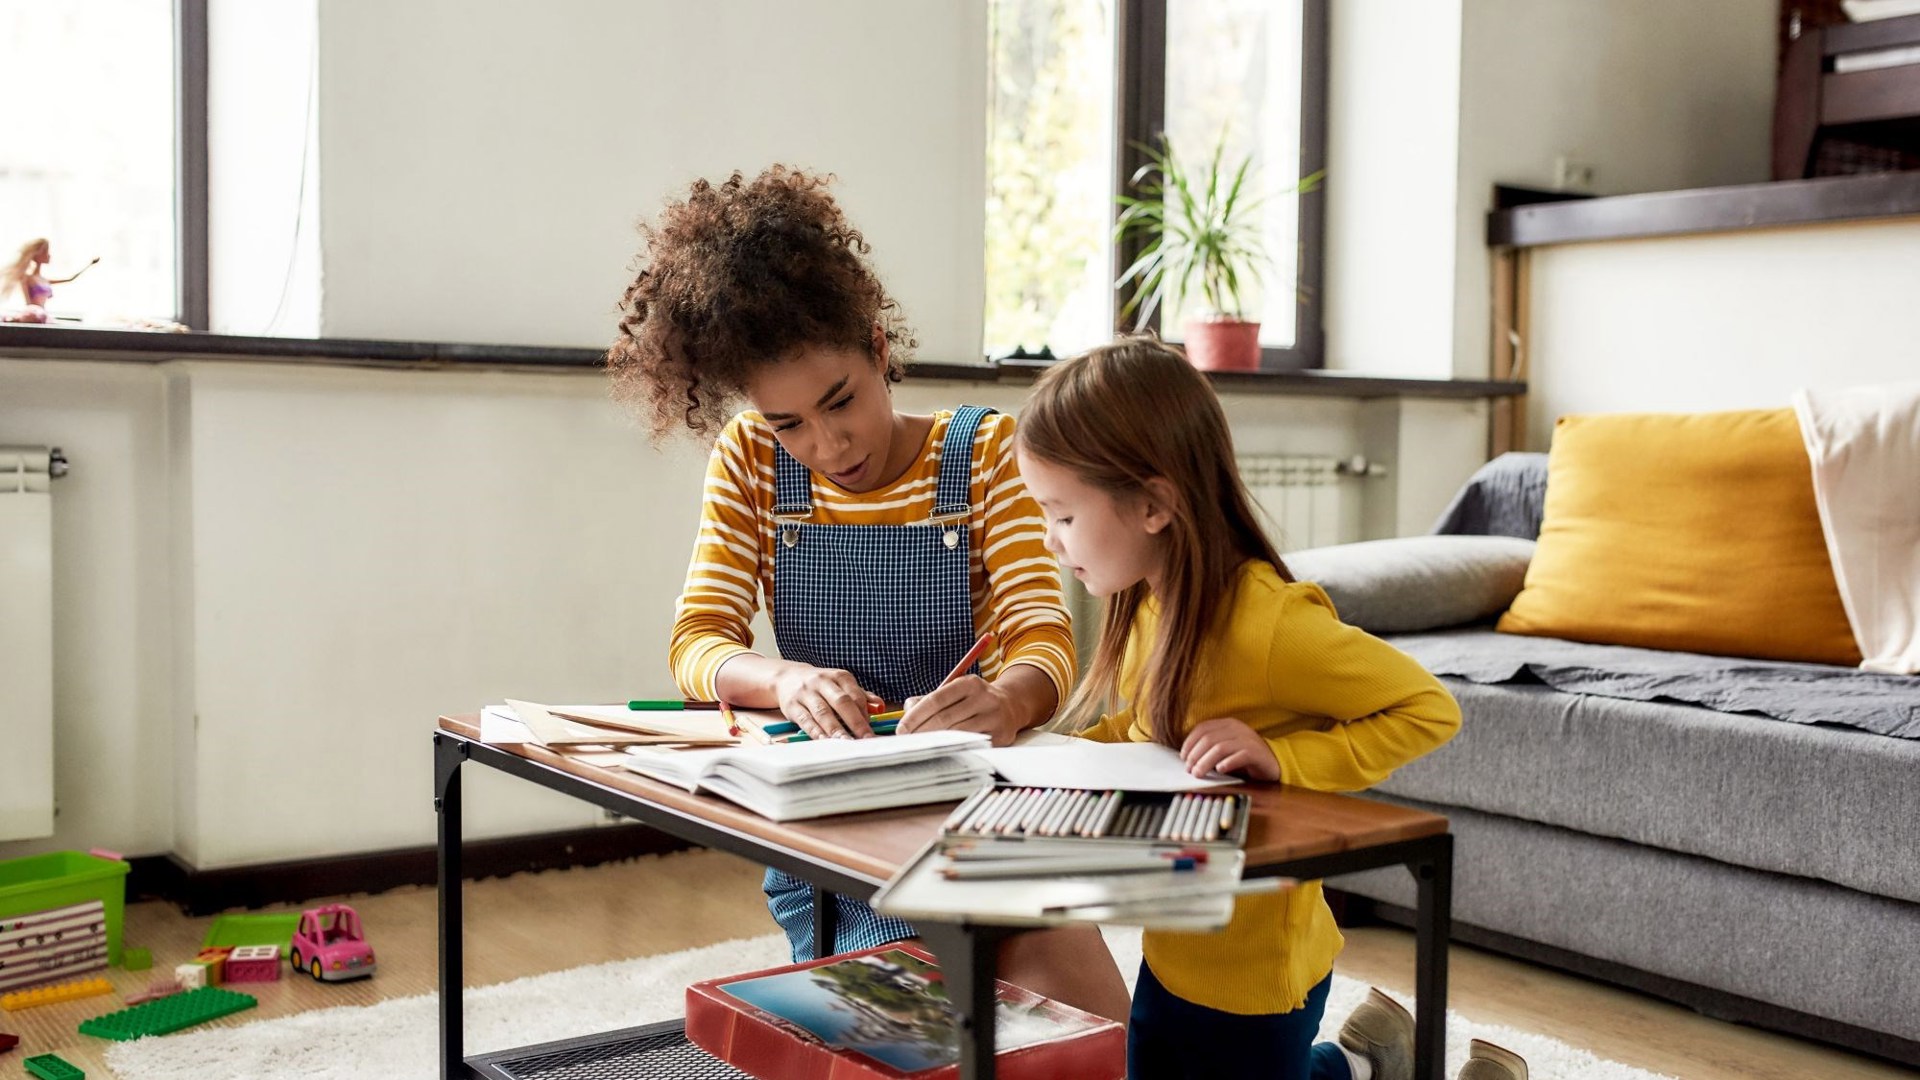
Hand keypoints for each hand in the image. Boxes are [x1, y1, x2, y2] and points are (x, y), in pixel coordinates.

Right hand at [773, 664, 882, 738]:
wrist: (787, 678)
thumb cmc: (821, 686)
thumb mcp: (842, 685)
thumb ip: (862, 696)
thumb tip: (880, 707)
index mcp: (839, 676)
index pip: (855, 695)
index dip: (865, 713)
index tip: (871, 731)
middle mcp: (822, 682)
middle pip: (841, 702)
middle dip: (855, 722)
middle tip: (866, 739)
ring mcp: (806, 693)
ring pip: (823, 712)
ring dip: (836, 730)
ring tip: (847, 744)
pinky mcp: (792, 705)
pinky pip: (806, 720)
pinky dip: (816, 732)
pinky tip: (825, 742)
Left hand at [897, 676, 1019, 745]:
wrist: (1012, 706)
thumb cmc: (975, 701)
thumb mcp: (955, 692)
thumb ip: (929, 700)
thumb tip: (907, 710)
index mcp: (969, 683)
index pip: (936, 700)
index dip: (915, 716)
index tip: (902, 728)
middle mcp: (984, 698)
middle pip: (944, 719)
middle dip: (921, 732)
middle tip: (908, 741)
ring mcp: (994, 717)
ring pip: (956, 734)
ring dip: (935, 742)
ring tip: (921, 746)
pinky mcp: (1000, 735)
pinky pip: (970, 745)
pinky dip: (953, 748)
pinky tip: (942, 751)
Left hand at [1180, 717, 1280, 781]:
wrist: (1273, 762)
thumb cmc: (1246, 756)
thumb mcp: (1226, 748)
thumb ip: (1210, 748)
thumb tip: (1188, 758)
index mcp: (1228, 724)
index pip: (1202, 728)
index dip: (1189, 742)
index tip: (1183, 757)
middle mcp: (1237, 728)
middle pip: (1208, 739)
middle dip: (1195, 755)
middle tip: (1189, 769)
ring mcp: (1247, 739)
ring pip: (1220, 748)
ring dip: (1205, 762)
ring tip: (1198, 773)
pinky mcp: (1256, 752)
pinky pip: (1239, 756)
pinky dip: (1227, 763)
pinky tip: (1220, 770)